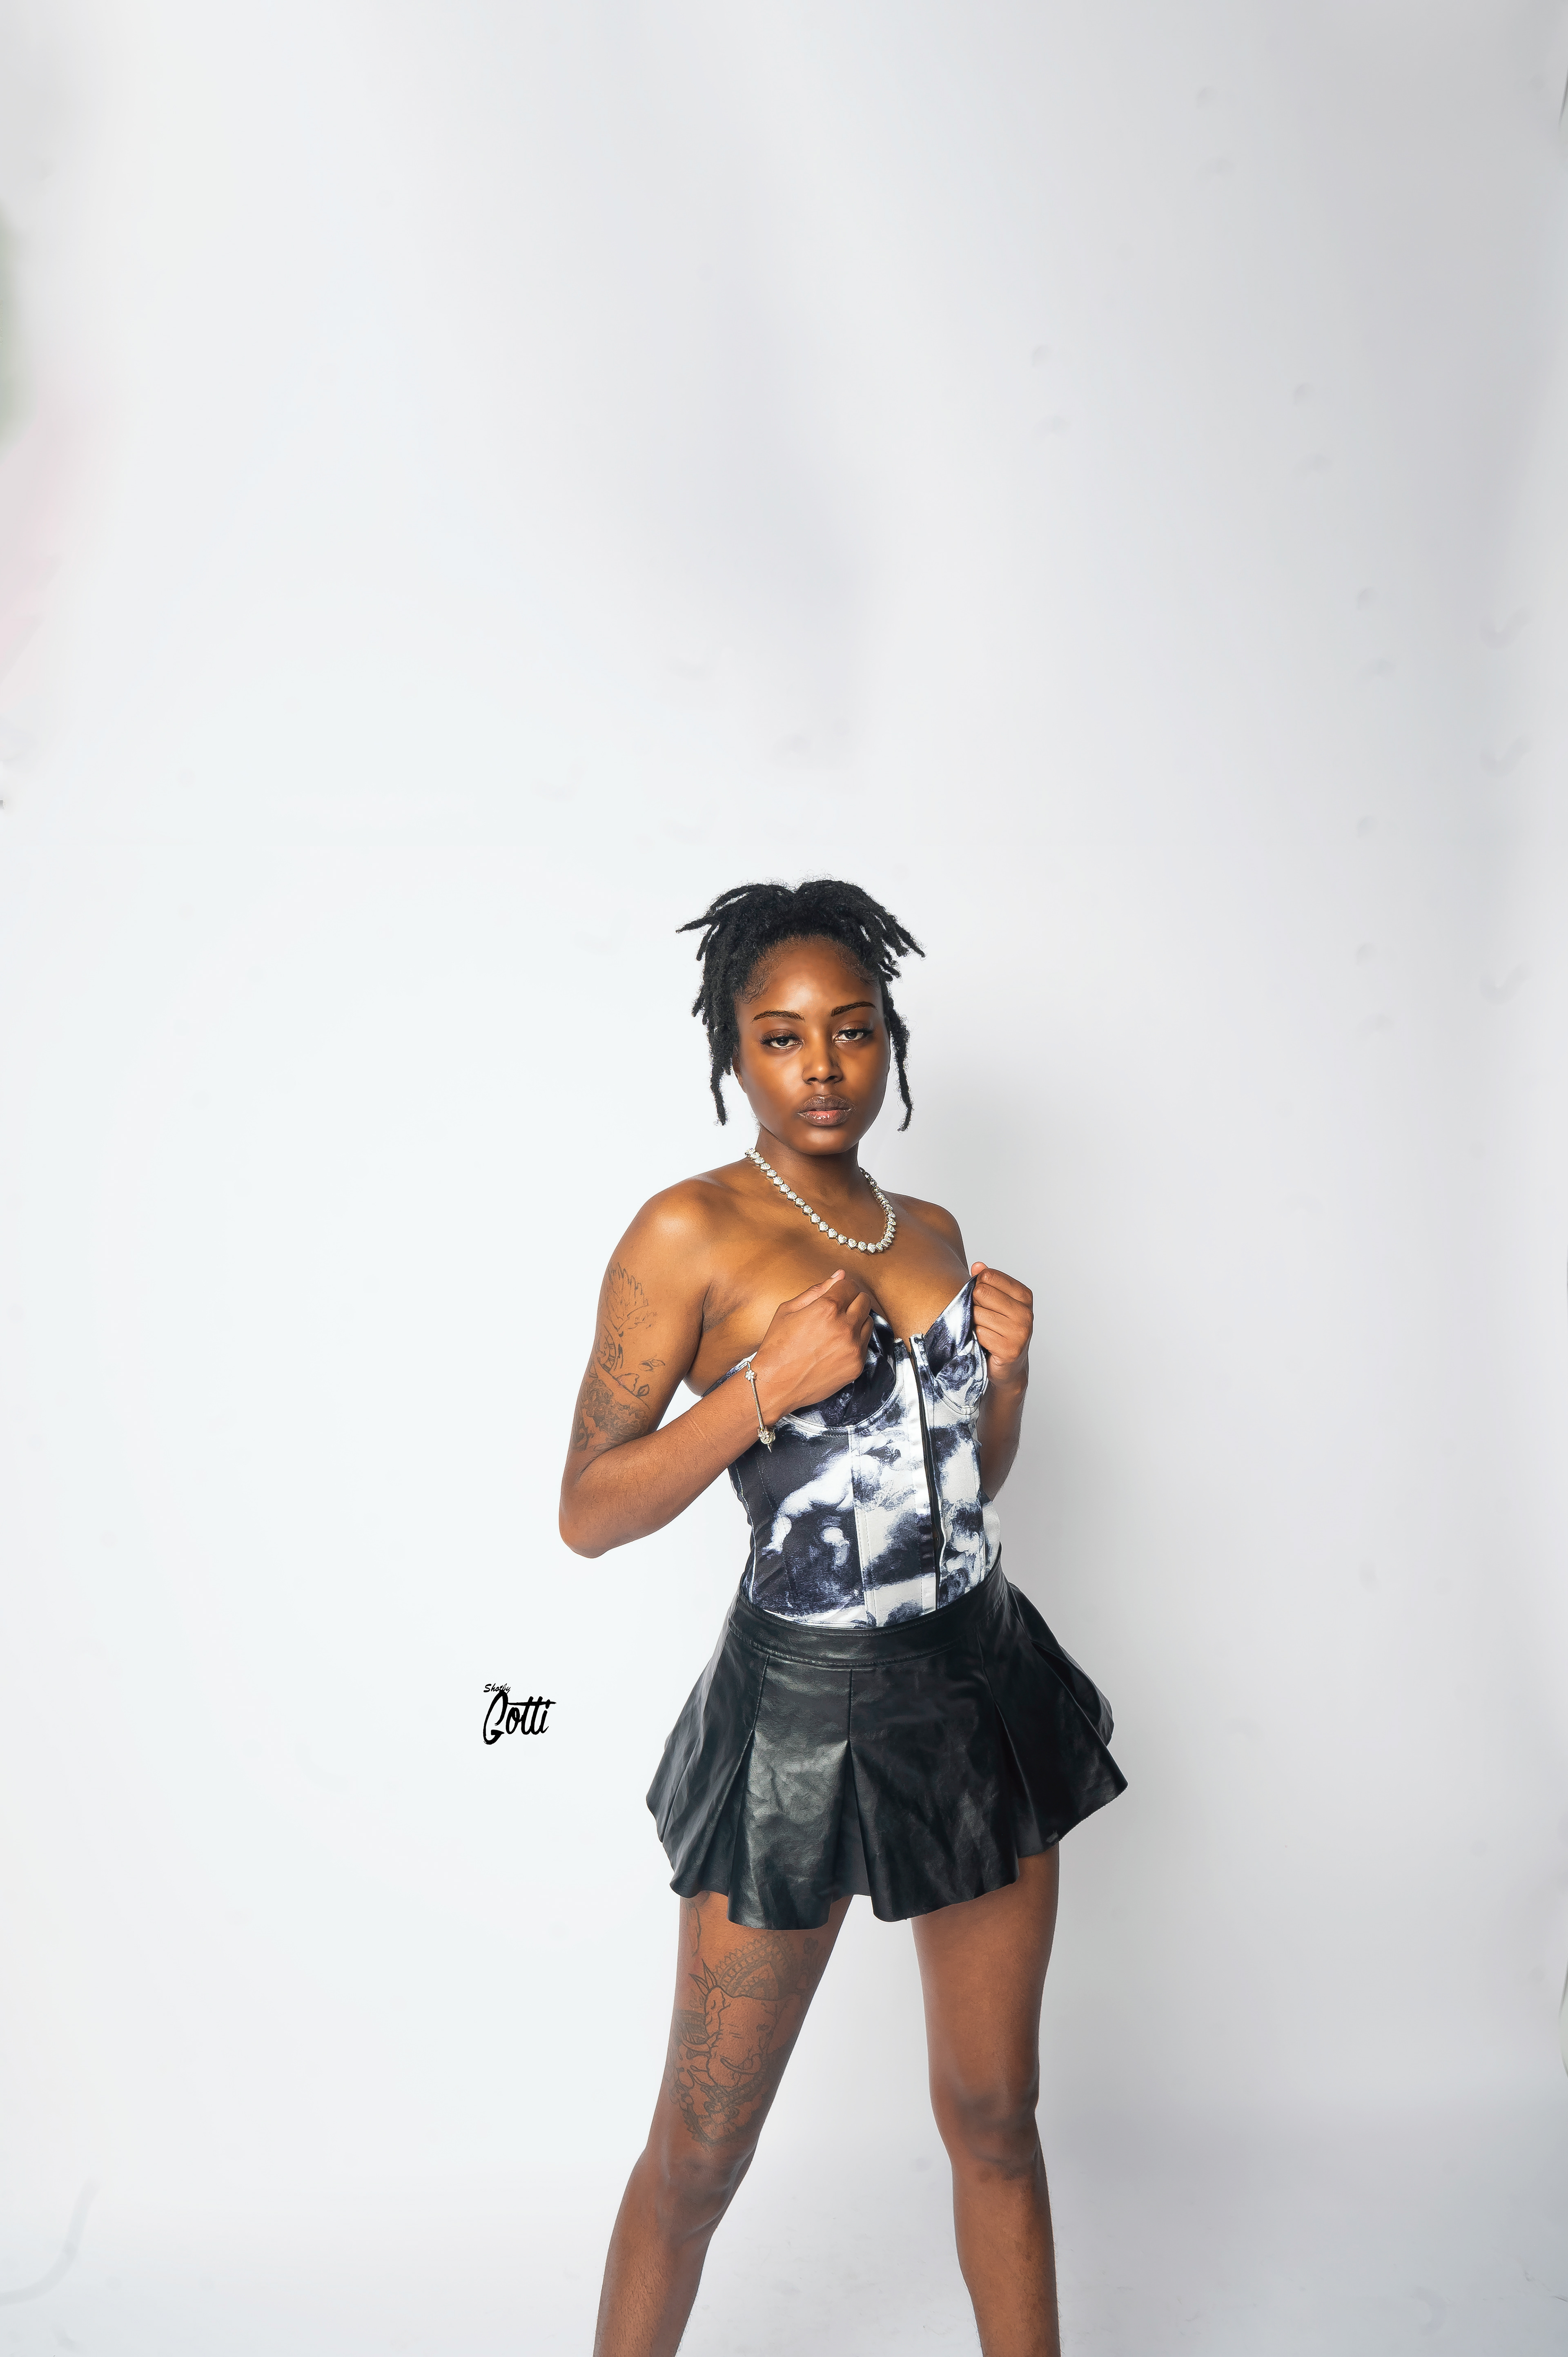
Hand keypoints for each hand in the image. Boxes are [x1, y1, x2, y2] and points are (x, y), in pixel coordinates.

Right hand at [750, 1270, 873, 1421]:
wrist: (775, 1384)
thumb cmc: (777, 1347)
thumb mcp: (788, 1310)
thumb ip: (817, 1290)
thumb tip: (840, 1275)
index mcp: (827, 1308)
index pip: (850, 1285)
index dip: (842, 1287)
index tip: (836, 1293)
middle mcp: (845, 1326)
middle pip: (864, 1300)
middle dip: (852, 1300)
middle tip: (837, 1309)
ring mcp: (854, 1348)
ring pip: (868, 1321)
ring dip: (856, 1320)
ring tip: (836, 1329)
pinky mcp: (857, 1365)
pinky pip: (865, 1344)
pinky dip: (855, 1341)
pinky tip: (837, 1346)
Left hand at [970, 1262, 1032, 1384]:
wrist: (1008, 1367)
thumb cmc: (999, 1330)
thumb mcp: (995, 1303)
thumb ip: (987, 1282)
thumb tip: (977, 1265)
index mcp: (1024, 1295)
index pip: (988, 1276)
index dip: (978, 1287)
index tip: (983, 1301)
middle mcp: (1025, 1312)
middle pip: (981, 1293)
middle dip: (975, 1305)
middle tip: (983, 1318)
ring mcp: (1020, 1331)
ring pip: (978, 1314)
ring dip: (975, 1324)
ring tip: (985, 1331)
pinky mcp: (1010, 1349)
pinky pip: (980, 1333)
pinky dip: (977, 1339)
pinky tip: (985, 1344)